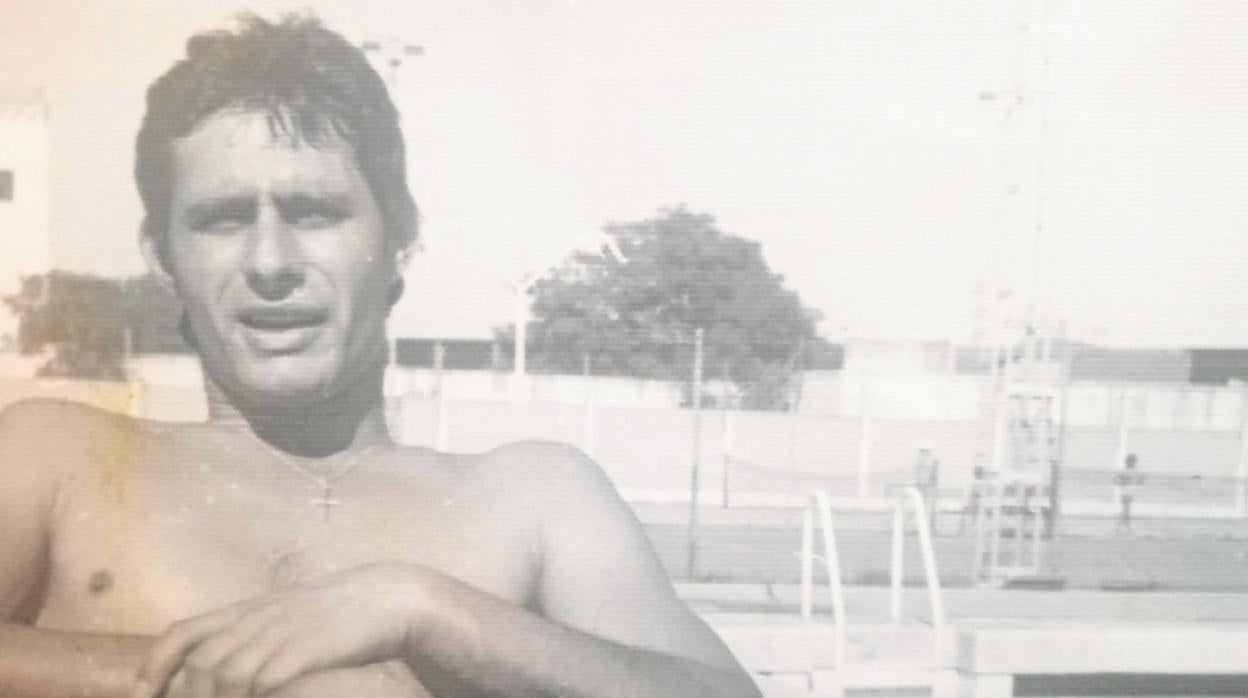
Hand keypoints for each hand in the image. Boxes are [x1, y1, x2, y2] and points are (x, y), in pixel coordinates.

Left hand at [134, 564, 423, 697]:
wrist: (384, 598)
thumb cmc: (334, 613)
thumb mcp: (283, 615)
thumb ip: (251, 633)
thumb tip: (214, 664)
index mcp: (247, 610)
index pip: (184, 632)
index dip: (155, 664)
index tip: (143, 693)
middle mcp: (258, 619)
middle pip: (201, 660)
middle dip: (187, 695)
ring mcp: (283, 633)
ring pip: (226, 672)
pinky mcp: (308, 649)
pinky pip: (265, 679)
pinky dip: (252, 697)